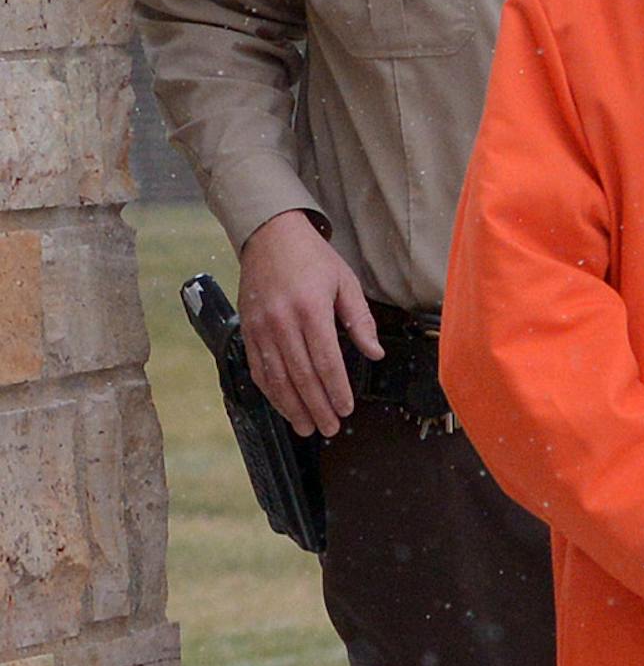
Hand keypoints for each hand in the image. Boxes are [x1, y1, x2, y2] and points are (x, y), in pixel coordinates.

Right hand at [237, 210, 381, 436]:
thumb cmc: (313, 259)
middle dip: (317, 407)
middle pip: (301, 377)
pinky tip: (284, 406)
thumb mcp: (346, 283)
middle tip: (329, 428)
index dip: (336, 390)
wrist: (270, 237)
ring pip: (277, 379)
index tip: (346, 408)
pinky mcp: (247, 332)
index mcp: (311, 310)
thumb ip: (360, 320)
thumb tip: (375, 353)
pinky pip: (258, 370)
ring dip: (292, 407)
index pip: (326, 362)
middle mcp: (282, 323)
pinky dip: (271, 392)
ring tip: (307, 427)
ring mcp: (261, 329)